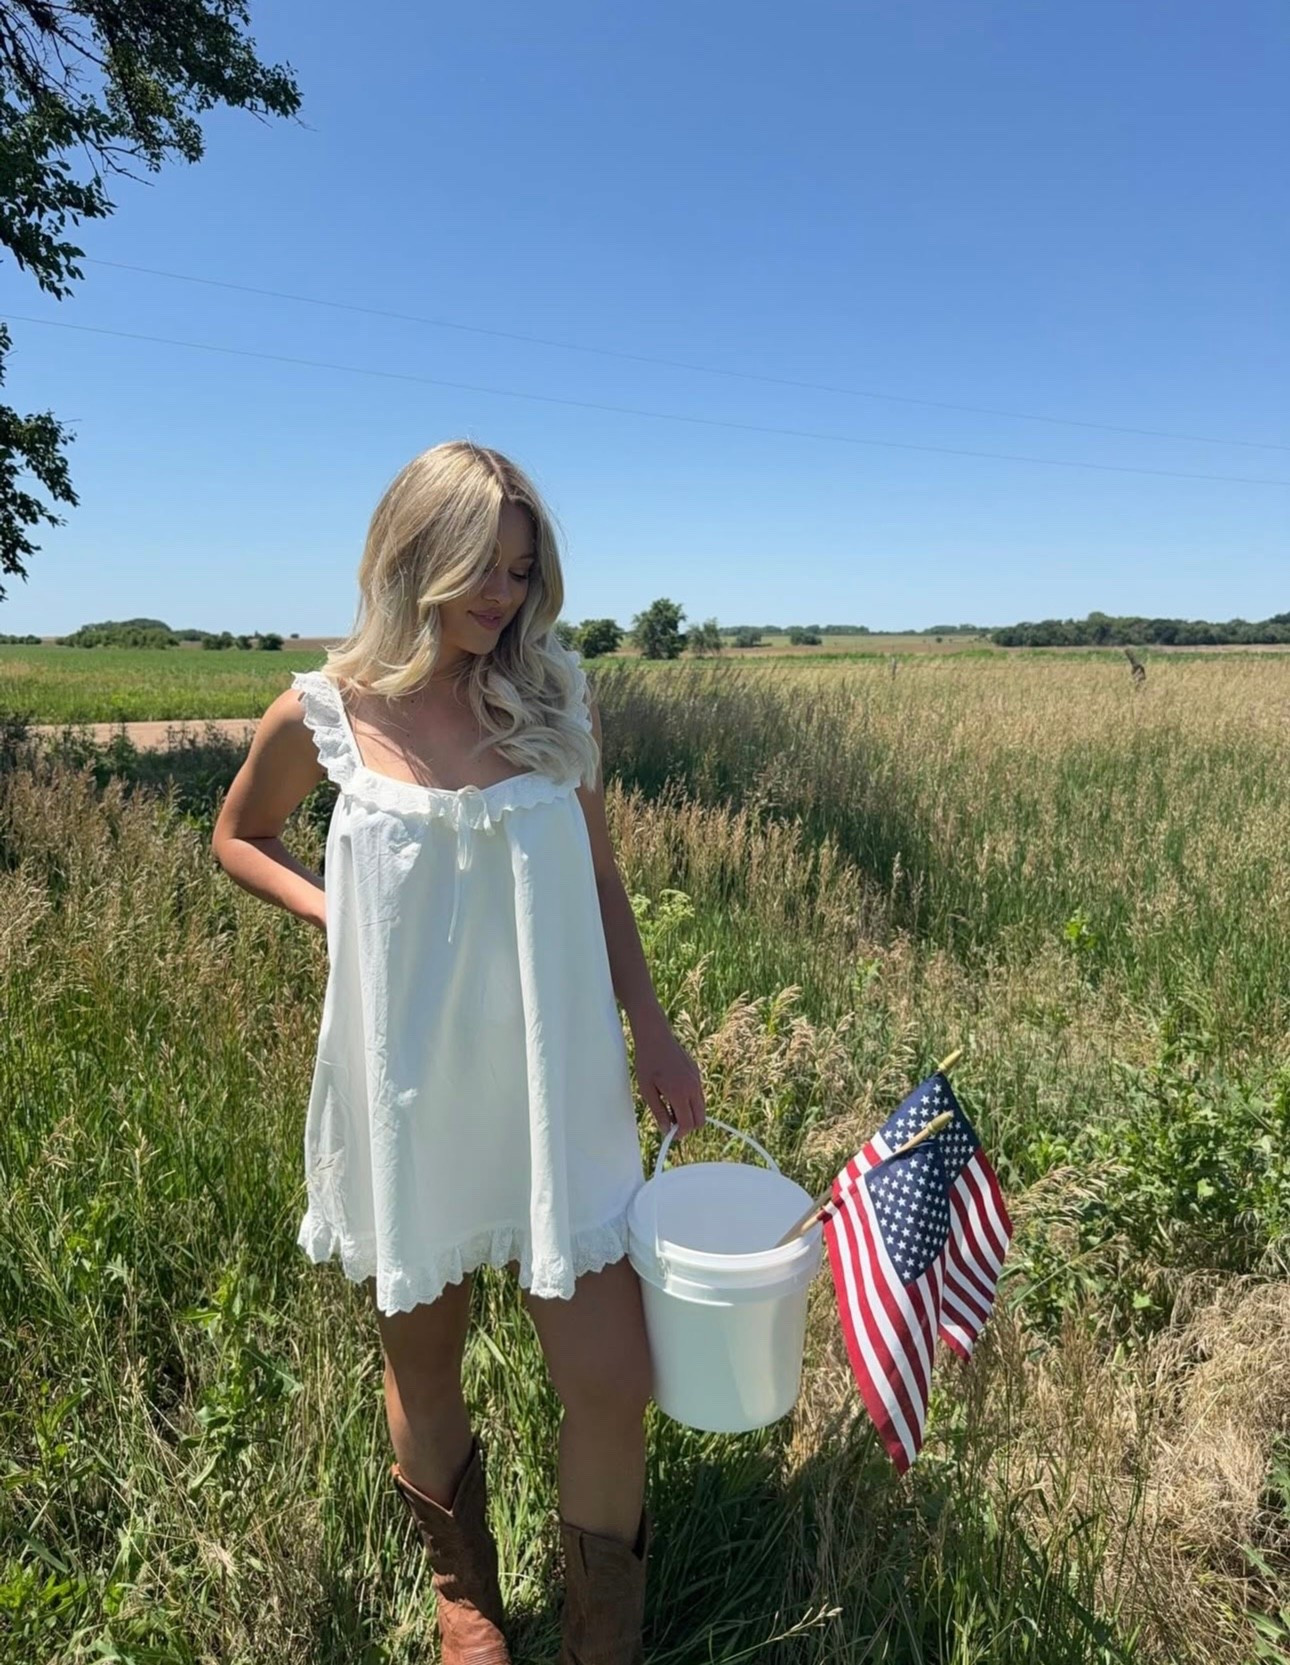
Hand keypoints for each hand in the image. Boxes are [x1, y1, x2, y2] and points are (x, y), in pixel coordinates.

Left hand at [631, 1013, 705, 1138]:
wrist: (655, 1037)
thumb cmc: (647, 1062)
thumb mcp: (647, 1091)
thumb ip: (658, 1112)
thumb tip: (666, 1130)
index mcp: (680, 1093)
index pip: (688, 1123)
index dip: (680, 1134)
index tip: (671, 1135)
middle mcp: (693, 1087)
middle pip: (700, 1119)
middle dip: (688, 1126)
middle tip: (672, 1123)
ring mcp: (696, 1079)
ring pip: (701, 1107)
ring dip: (689, 1113)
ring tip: (668, 1105)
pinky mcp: (696, 1072)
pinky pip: (698, 1094)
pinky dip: (690, 1101)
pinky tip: (672, 1093)